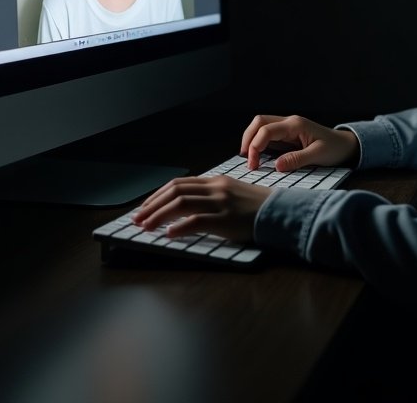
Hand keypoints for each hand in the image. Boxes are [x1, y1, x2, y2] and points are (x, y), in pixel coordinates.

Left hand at [133, 175, 269, 241]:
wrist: (279, 212)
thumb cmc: (255, 207)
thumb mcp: (231, 194)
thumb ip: (210, 196)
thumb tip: (184, 206)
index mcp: (216, 181)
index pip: (179, 184)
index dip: (158, 195)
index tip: (144, 207)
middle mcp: (216, 188)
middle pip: (176, 191)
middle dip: (152, 205)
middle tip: (137, 218)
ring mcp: (221, 202)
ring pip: (181, 203)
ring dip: (159, 215)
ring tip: (145, 226)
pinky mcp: (226, 219)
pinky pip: (197, 221)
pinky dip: (180, 227)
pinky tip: (169, 234)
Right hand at [241, 113, 359, 171]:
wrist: (345, 145)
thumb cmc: (334, 148)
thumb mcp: (318, 156)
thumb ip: (297, 160)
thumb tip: (277, 166)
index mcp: (295, 125)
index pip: (267, 130)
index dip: (255, 146)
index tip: (253, 165)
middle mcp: (289, 122)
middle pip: (259, 121)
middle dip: (248, 139)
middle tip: (247, 160)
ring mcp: (287, 126)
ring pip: (261, 125)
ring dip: (252, 139)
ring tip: (250, 158)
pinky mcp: (287, 134)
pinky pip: (268, 133)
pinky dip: (259, 142)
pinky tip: (258, 155)